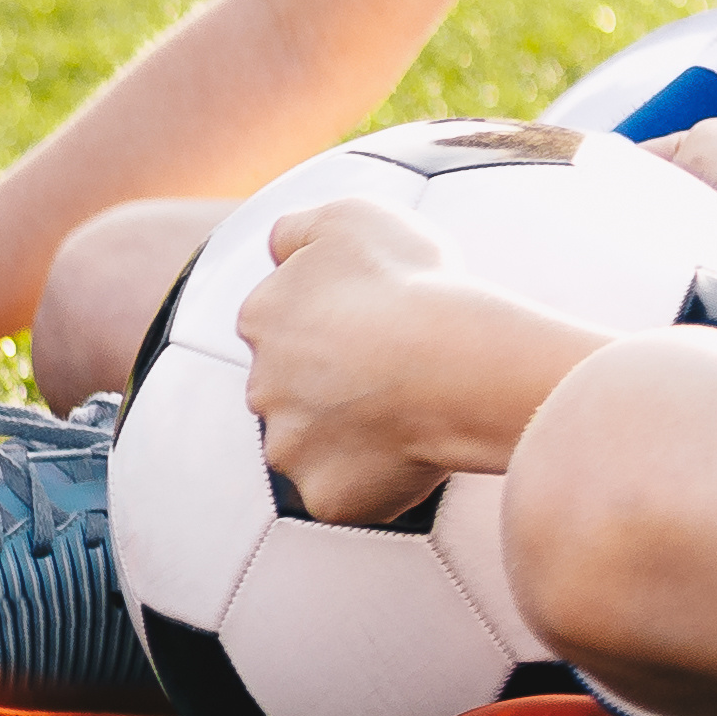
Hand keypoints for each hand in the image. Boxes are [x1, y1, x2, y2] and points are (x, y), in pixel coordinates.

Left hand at [238, 194, 581, 523]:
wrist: (457, 362)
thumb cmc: (412, 284)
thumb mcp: (350, 218)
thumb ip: (298, 230)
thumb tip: (277, 250)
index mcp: (259, 319)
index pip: (285, 327)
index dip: (339, 329)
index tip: (381, 328)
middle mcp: (260, 386)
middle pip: (294, 391)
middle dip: (335, 388)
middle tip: (398, 379)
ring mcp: (289, 447)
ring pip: (314, 447)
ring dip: (351, 438)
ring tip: (410, 419)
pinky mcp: (325, 496)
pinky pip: (348, 497)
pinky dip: (376, 486)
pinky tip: (413, 459)